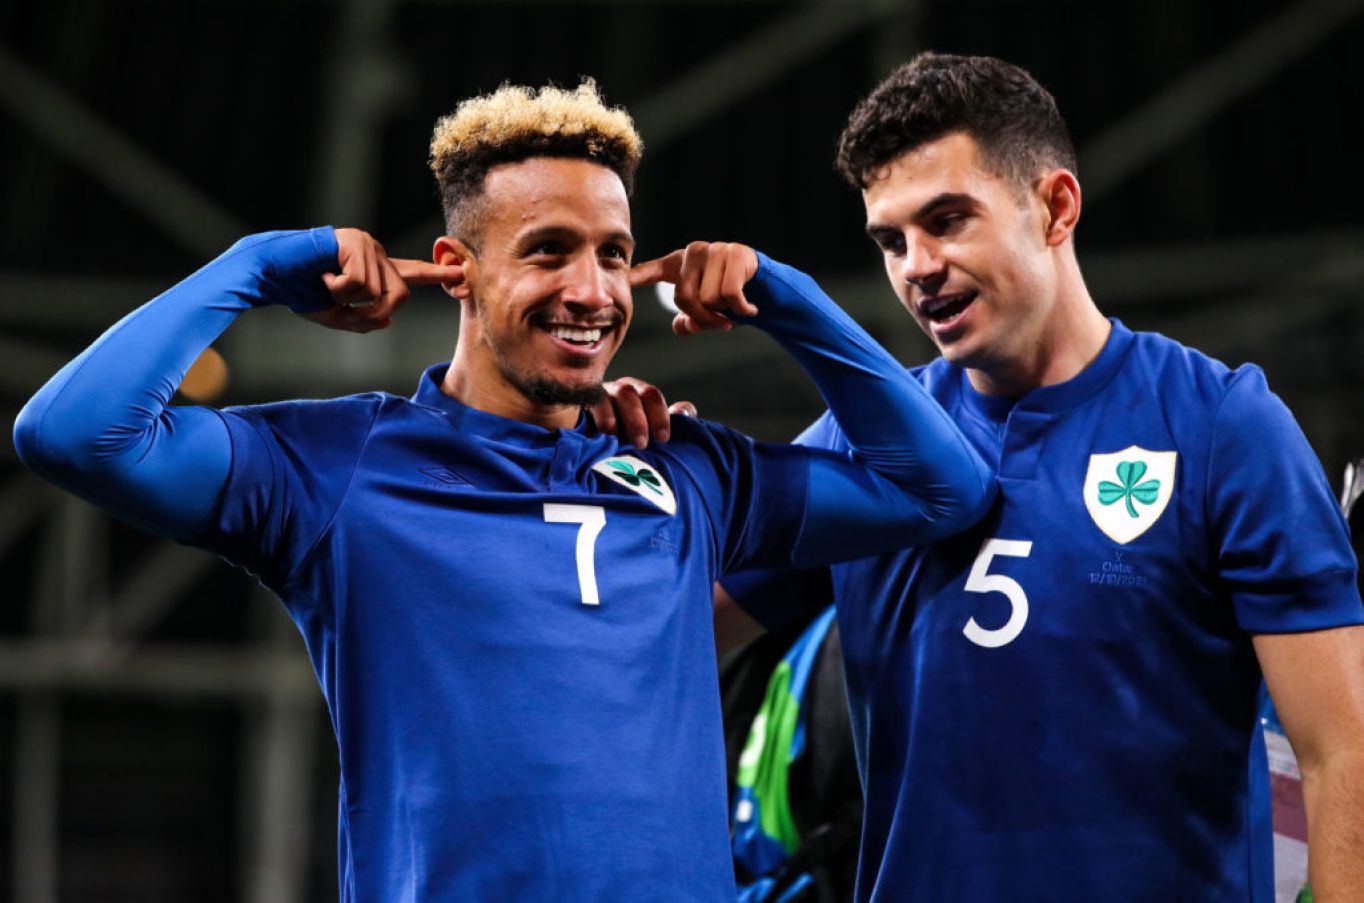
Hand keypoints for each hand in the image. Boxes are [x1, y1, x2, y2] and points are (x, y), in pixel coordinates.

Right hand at [305, 228, 464, 332]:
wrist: (270, 274)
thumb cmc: (301, 292)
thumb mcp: (339, 316)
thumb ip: (365, 320)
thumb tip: (388, 320)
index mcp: (374, 269)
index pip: (413, 274)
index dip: (439, 276)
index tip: (464, 276)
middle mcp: (375, 253)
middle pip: (400, 295)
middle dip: (373, 313)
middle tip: (342, 307)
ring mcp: (366, 245)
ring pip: (379, 292)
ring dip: (349, 300)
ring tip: (325, 284)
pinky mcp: (353, 242)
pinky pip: (359, 282)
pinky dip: (337, 289)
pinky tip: (321, 275)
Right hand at [588, 377, 697, 448]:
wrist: (599, 452)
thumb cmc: (632, 442)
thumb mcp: (653, 433)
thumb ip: (669, 421)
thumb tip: (684, 411)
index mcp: (639, 394)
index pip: (651, 396)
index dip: (659, 416)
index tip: (663, 439)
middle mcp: (617, 392)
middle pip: (627, 394)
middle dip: (636, 419)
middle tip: (641, 443)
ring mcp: (596, 399)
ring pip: (603, 399)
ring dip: (610, 419)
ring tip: (615, 440)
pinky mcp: (577, 410)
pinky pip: (581, 408)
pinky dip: (588, 420)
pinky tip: (593, 437)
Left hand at [630, 241, 758, 336]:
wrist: (769, 291)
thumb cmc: (732, 301)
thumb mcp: (707, 314)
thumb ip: (690, 322)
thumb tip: (682, 325)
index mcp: (678, 266)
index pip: (650, 271)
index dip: (633, 277)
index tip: (618, 280)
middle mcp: (692, 253)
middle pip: (683, 298)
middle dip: (704, 317)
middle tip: (722, 322)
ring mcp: (714, 250)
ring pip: (708, 298)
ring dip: (726, 312)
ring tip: (737, 308)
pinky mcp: (735, 254)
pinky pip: (729, 294)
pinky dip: (741, 308)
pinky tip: (750, 308)